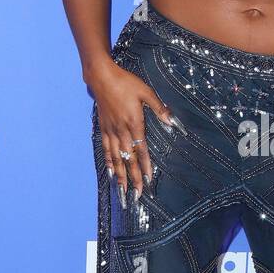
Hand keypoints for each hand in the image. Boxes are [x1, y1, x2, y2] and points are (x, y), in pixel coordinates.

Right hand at [88, 62, 181, 203]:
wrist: (102, 77)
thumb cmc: (126, 82)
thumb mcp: (147, 92)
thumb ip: (159, 109)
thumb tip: (172, 122)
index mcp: (134, 122)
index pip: (141, 150)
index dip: (145, 166)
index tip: (148, 180)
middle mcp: (122, 130)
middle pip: (128, 159)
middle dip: (133, 178)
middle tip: (137, 195)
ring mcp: (111, 130)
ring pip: (116, 158)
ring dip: (120, 176)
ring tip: (122, 191)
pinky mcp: (103, 128)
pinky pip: (106, 149)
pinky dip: (109, 162)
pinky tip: (111, 173)